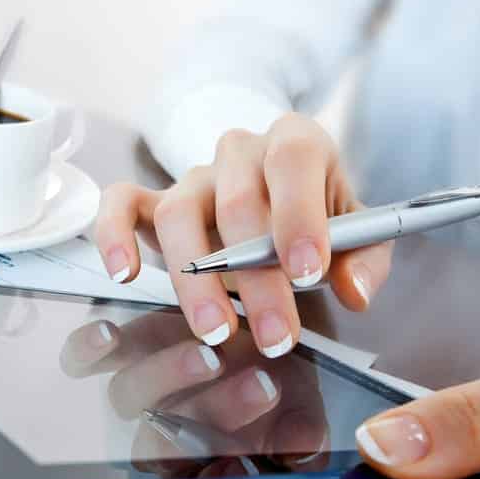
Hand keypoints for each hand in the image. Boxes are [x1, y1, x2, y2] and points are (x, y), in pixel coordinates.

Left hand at [60, 311, 329, 477]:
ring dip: (172, 376)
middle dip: (217, 414)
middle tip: (262, 387)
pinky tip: (110, 335)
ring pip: (131, 396)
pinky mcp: (118, 346)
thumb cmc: (277, 372)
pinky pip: (82, 358)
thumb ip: (302, 435)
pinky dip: (89, 350)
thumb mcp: (301, 405)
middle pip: (164, 440)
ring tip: (213, 355)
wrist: (257, 316)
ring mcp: (138, 386)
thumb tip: (301, 452)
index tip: (248, 461)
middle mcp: (164, 427)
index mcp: (203, 459)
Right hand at [94, 113, 392, 356]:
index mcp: (296, 142)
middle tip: (277, 336)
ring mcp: (192, 175)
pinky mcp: (154, 200)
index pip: (292, 160)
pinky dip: (115, 234)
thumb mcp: (358, 232)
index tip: (307, 272)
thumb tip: (353, 292)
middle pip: (237, 202)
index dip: (299, 213)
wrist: (280, 196)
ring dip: (195, 278)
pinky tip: (125, 273)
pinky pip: (121, 202)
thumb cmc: (320, 218)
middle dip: (258, 278)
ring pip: (178, 212)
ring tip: (216, 332)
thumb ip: (365, 258)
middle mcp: (240, 151)